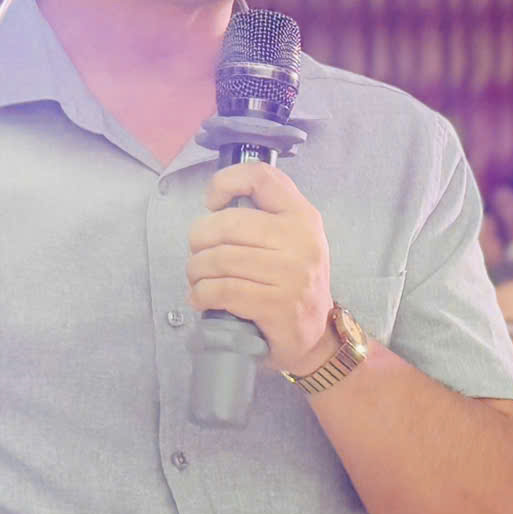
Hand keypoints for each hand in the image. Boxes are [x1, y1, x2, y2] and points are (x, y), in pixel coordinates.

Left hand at [189, 162, 336, 373]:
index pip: (261, 177)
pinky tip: (201, 298)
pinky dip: (202, 294)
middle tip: (197, 254)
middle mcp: (301, 240)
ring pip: (220, 259)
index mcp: (303, 216)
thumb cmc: (294, 284)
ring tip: (197, 279)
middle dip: (199, 239)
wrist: (317, 336)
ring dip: (196, 270)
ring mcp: (291, 274)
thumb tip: (214, 208)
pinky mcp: (276, 305)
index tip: (212, 203)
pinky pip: (222, 290)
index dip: (226, 182)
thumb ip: (264, 218)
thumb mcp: (293, 241)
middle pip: (228, 223)